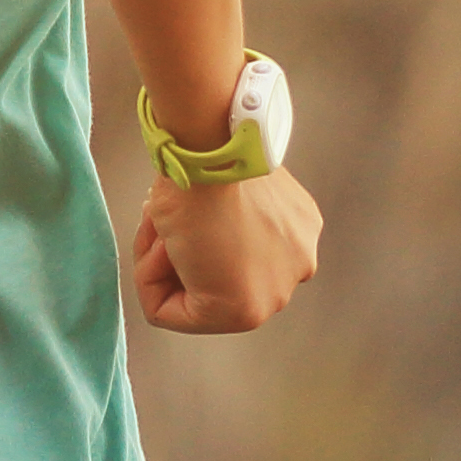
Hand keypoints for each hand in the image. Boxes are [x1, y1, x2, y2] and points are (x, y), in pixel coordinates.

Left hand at [132, 170, 320, 334]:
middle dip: (184, 264)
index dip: (153, 279)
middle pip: (212, 290)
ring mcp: (300, 261)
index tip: (152, 249)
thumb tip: (189, 264)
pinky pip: (268, 237)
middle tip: (169, 232)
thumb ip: (180, 278)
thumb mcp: (159, 255)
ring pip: (241, 264)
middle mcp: (278, 296)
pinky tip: (231, 204)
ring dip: (217, 245)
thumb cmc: (185, 200)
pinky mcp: (308, 227)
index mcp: (240, 312)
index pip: (175, 312)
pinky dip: (248, 225)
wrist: (221, 147)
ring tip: (197, 215)